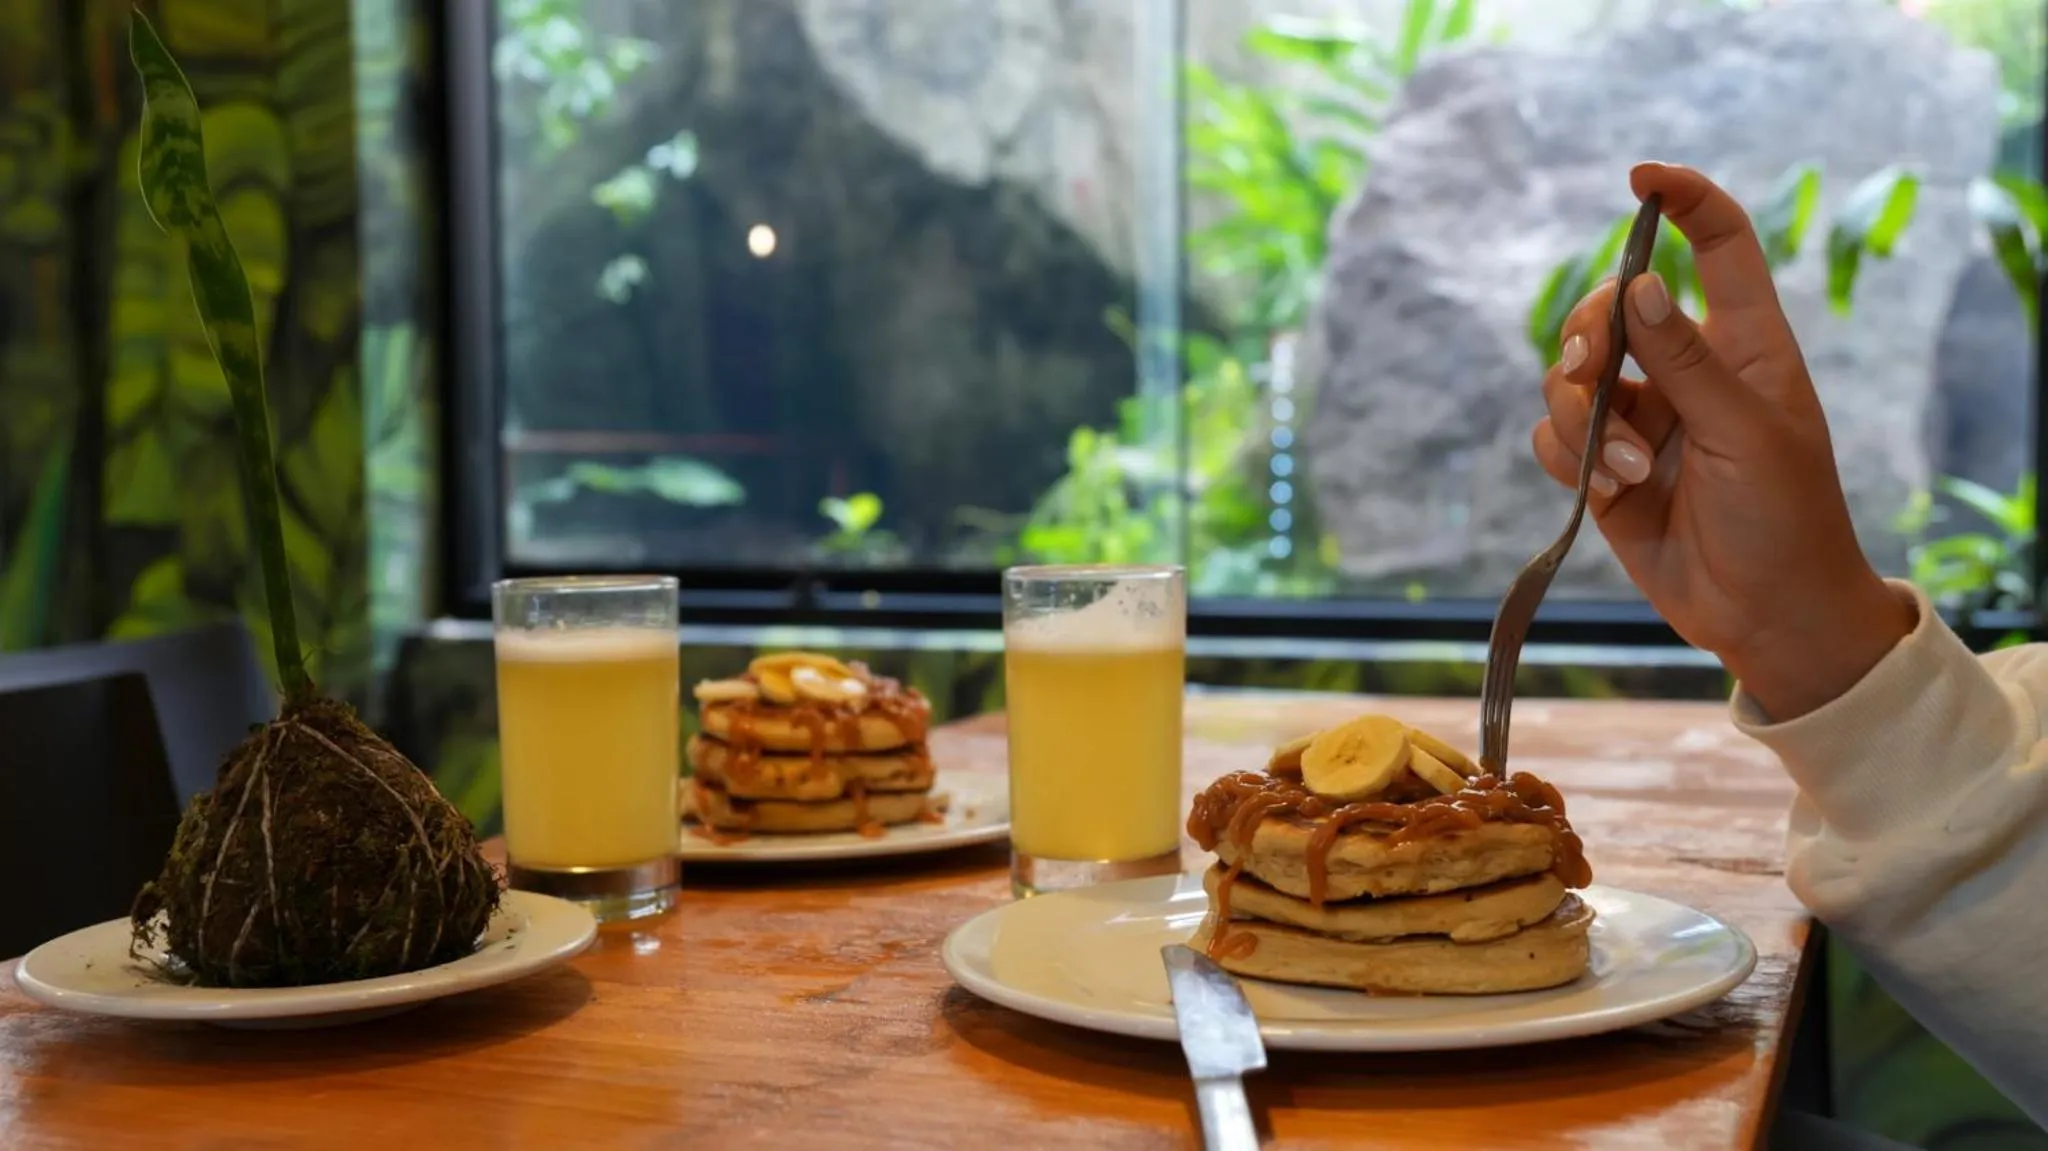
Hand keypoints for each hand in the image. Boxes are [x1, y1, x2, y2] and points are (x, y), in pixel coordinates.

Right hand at [1531, 162, 1915, 719]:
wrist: (1765, 615)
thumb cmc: (1785, 520)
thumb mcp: (1746, 433)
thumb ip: (1685, 361)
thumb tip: (1640, 287)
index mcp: (1743, 346)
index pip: (1720, 246)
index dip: (1684, 203)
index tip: (1640, 179)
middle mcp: (1687, 372)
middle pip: (1615, 307)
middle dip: (1591, 331)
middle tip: (1593, 365)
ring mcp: (1641, 419)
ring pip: (1572, 375)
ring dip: (1583, 417)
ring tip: (1622, 468)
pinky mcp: (1602, 468)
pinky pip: (1552, 434)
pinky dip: (1567, 457)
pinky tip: (1606, 490)